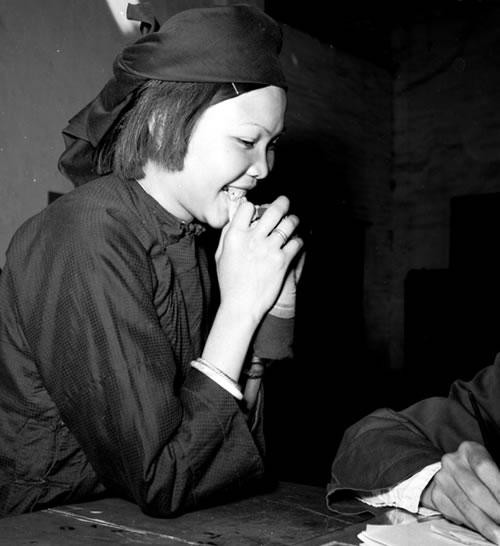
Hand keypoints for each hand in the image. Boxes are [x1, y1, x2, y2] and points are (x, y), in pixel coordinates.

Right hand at [215, 195, 302, 323]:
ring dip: (293, 220)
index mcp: (235, 235)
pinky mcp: (282, 260)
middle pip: (273, 210)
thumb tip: (234, 218)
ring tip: (293, 221)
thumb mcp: (220, 256)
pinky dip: (299, 240)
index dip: (254, 206)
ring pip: (288, 224)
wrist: (242, 305)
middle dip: (282, 203)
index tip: (258, 209)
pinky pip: (296, 243)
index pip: (247, 207)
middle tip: (285, 202)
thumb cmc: (229, 282)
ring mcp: (269, 249)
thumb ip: (227, 235)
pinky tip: (297, 242)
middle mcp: (253, 239)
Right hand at [421, 441, 499, 543]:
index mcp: (468, 450)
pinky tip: (486, 532)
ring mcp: (441, 478)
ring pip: (466, 506)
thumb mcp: (491, 470)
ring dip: (486, 525)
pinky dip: (475, 526)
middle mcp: (451, 461)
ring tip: (499, 535)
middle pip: (475, 490)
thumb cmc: (479, 474)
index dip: (498, 489)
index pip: (484, 467)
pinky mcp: (437, 496)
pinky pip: (457, 514)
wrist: (451, 476)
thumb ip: (497, 484)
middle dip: (495, 511)